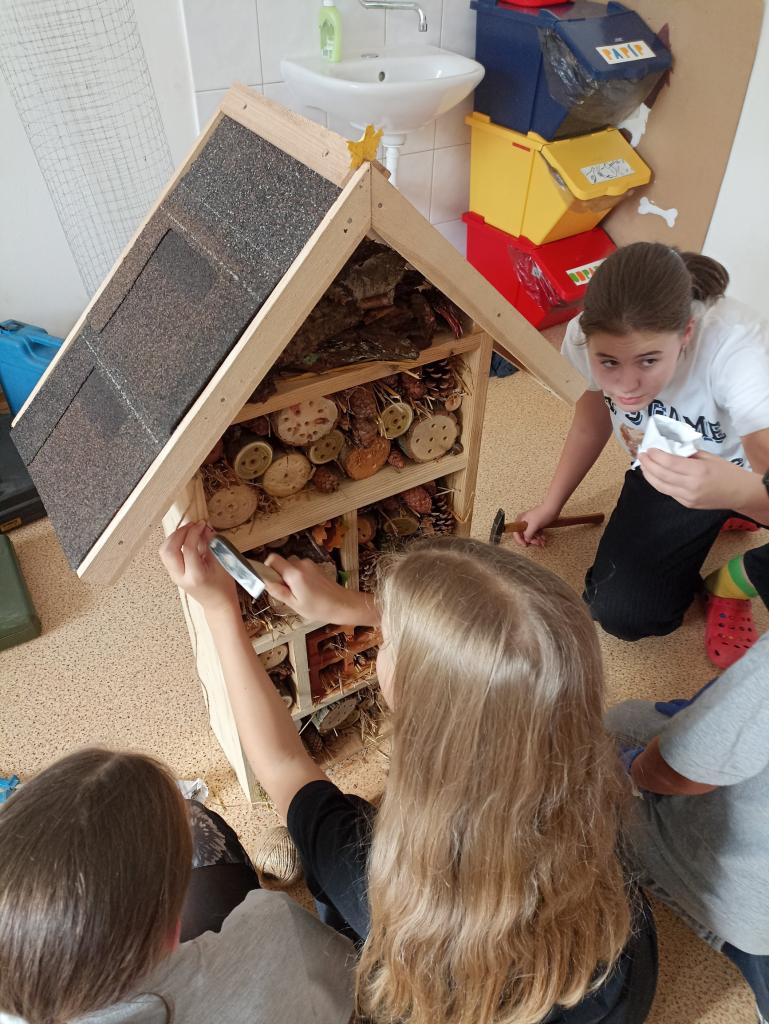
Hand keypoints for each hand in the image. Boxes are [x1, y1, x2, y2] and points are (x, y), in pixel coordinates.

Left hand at [159, 522, 237, 615]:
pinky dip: (173, 543)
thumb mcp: (221, 564)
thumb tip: (205, 528)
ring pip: (164, 551)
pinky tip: (185, 539)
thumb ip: (211, 545)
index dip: (194, 532)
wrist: (218, 604)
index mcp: (195, 576)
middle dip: (179, 533)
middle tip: (192, 525)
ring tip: (187, 530)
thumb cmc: (223, 586)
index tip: (202, 524)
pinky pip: (167, 555)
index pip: (188, 549)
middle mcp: (181, 576)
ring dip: (174, 537)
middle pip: (169, 550)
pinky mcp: (174, 573)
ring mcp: (175, 576)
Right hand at [263, 554, 377, 625]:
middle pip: (281, 562)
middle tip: (286, 592)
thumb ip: (278, 591)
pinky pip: (300, 568)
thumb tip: (264, 581)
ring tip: (297, 593)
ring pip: (290, 566)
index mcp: (294, 573)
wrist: (342, 604)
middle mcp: (301, 564)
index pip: (272, 559)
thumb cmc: (318, 608)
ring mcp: (309, 564)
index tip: (270, 582)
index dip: (267, 568)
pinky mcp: (315, 566)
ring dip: (289, 576)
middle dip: (279, 575)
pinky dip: (298, 576)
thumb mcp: (294, 604)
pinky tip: (306, 590)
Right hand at [512, 501, 561, 546]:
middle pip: (524, 535)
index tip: (525, 544)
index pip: (516, 533)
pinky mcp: (537, 525)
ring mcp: (531, 524)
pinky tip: (543, 539)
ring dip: (536, 539)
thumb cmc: (543, 514)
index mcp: (521, 520)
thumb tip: (526, 540)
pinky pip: (536, 533)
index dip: (519, 540)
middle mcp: (524, 522)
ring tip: (542, 542)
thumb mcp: (534, 525)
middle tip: (537, 543)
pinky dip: (540, 536)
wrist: (552, 509)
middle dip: (531, 540)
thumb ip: (528, 534)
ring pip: (531, 535)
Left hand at [639, 449, 757, 509]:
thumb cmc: (726, 471)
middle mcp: (691, 486)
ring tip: (643, 465)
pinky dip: (658, 483)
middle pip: (662, 475)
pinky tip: (654, 476)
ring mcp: (688, 497)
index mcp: (698, 470)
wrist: (740, 493)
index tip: (649, 449)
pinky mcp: (687, 504)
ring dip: (649, 475)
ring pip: (661, 486)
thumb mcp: (709, 457)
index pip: (669, 463)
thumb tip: (669, 448)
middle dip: (648, 464)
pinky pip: (668, 492)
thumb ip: (688, 454)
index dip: (656, 456)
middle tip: (641, 455)